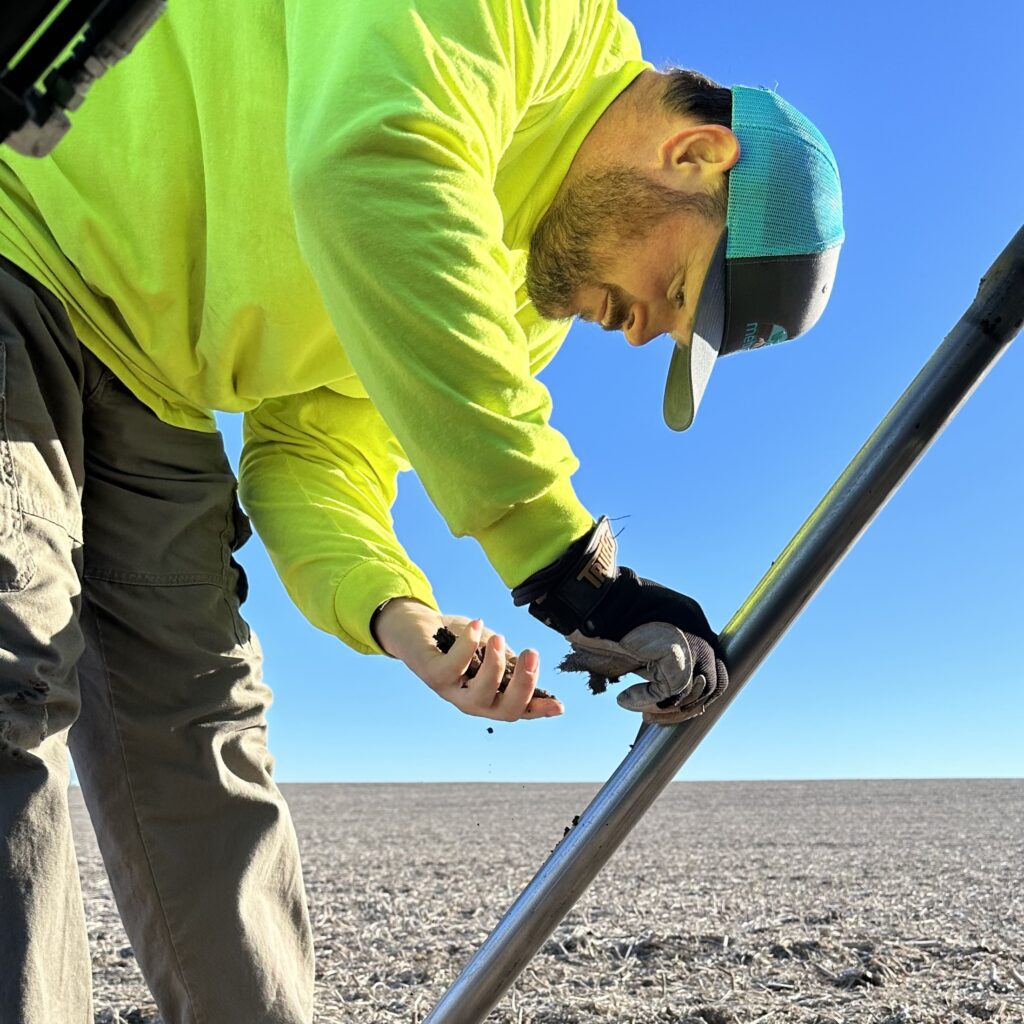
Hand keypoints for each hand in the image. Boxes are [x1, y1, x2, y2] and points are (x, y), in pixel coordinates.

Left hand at [372, 598, 562, 720]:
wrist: (414, 625)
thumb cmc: (455, 639)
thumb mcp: (488, 649)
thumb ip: (508, 661)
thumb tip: (533, 669)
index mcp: (488, 696)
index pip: (517, 710)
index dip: (538, 711)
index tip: (559, 705)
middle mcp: (470, 700)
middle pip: (504, 710)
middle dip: (523, 685)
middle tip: (533, 653)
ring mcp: (450, 690)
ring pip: (480, 694)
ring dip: (494, 666)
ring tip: (498, 637)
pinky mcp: (432, 675)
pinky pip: (453, 666)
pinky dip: (468, 645)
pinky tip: (478, 625)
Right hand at [512, 518, 726, 723]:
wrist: (590, 599)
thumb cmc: (603, 620)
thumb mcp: (640, 644)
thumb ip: (657, 663)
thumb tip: (663, 697)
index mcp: (691, 625)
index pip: (709, 668)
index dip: (689, 693)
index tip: (664, 706)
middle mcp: (699, 629)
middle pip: (715, 683)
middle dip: (685, 708)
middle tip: (652, 717)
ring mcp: (693, 639)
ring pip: (698, 691)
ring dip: (668, 708)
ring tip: (640, 710)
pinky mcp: (679, 650)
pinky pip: (673, 691)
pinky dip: (649, 701)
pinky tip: (625, 699)